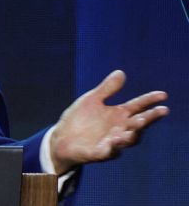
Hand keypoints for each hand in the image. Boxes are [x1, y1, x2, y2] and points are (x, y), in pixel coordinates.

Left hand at [49, 70, 167, 174]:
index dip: (150, 100)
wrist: (62, 138)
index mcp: (119, 114)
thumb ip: (107, 89)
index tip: (163, 94)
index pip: (138, 106)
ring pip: (129, 139)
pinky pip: (110, 151)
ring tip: (138, 121)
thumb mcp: (92, 100)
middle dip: (150, 117)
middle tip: (162, 110)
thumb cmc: (80, 119)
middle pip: (139, 123)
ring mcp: (112, 142)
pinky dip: (113, 146)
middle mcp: (120, 129)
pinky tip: (114, 139)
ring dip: (134, 132)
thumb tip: (121, 72)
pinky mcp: (100, 153)